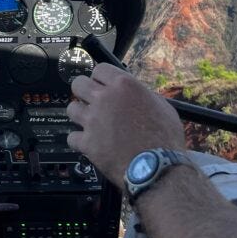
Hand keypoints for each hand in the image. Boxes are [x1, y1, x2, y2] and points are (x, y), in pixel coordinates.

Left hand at [66, 63, 184, 184]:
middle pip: (78, 84)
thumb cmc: (165, 138)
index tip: (102, 86)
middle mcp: (104, 99)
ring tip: (91, 123)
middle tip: (92, 101)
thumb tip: (134, 94)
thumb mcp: (162, 106)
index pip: (99, 69)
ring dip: (80, 115)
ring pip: (71, 109)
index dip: (100, 78)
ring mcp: (93, 120)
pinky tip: (89, 143)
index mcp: (124, 85)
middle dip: (84, 92)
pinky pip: (72, 137)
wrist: (158, 167)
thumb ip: (142, 95)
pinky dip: (79, 141)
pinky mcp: (87, 142)